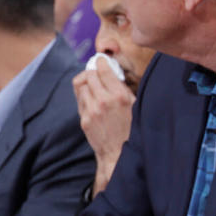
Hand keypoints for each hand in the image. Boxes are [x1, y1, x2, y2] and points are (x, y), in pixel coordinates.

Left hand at [72, 57, 135, 194]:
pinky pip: (80, 99)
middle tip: (97, 72)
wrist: (120, 154)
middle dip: (93, 71)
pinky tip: (92, 98)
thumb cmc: (132, 130)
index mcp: (119, 96)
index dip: (101, 62)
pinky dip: (85, 95)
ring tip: (93, 85)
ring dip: (87, 83)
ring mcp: (91, 111)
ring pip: (82, 86)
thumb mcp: (135, 106)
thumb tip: (113, 74)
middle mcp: (103, 101)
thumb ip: (123, 89)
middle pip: (90, 75)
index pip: (103, 70)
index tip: (101, 61)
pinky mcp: (84, 119)